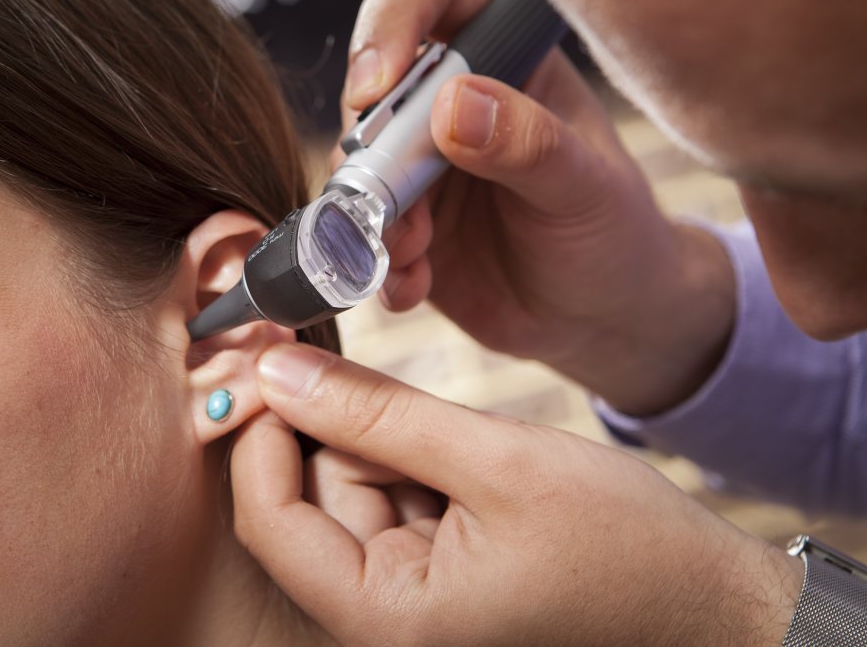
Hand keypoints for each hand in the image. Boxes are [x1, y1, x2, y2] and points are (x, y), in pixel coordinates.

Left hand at [232, 343, 801, 645]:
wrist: (708, 600)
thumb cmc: (624, 547)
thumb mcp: (495, 461)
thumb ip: (377, 414)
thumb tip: (278, 369)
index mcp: (387, 619)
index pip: (271, 518)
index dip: (263, 430)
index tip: (281, 354)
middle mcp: (385, 618)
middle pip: (315, 495)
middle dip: (357, 433)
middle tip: (423, 404)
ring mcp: (411, 596)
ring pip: (356, 486)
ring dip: (400, 446)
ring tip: (481, 455)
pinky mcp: (436, 570)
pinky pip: (396, 496)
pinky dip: (422, 461)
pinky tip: (480, 465)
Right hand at [340, 0, 734, 414]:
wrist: (601, 318)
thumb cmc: (612, 232)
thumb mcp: (586, 186)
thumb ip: (528, 144)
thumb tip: (452, 106)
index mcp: (505, 62)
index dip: (394, 18)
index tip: (377, 83)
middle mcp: (450, 107)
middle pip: (375, 91)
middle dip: (371, 148)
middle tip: (391, 199)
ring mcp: (421, 171)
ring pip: (357, 170)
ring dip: (371, 215)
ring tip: (412, 254)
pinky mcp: (405, 230)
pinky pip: (364, 239)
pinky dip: (381, 266)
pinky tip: (416, 285)